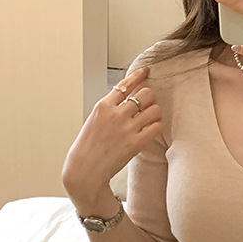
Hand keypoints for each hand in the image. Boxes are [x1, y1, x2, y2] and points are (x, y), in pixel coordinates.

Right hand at [62, 66, 161, 194]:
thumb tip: (126, 96)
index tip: (145, 72)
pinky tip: (151, 130)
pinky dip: (157, 127)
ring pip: (155, 109)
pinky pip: (157, 127)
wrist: (85, 170)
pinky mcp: (136, 143)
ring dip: (155, 113)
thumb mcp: (94, 120)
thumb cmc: (88, 146)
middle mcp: (115, 114)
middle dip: (149, 98)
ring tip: (150, 119)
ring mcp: (126, 128)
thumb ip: (109, 108)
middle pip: (145, 93)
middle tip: (147, 106)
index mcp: (103, 106)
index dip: (138, 76)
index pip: (125, 84)